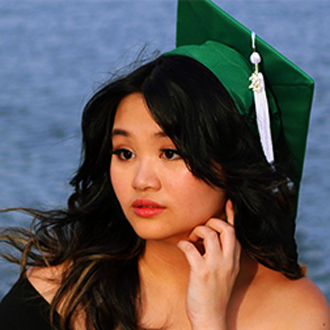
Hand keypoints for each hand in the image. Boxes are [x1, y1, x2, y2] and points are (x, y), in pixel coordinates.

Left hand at [177, 200, 240, 329]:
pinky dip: (184, 243)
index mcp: (234, 260)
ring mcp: (216, 267)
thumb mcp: (225, 273)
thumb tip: (209, 238)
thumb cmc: (214, 294)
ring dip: (197, 231)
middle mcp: (228, 261)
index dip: (232, 216)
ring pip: (210, 235)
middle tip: (202, 227)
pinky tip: (181, 246)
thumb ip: (222, 256)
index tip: (228, 203)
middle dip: (213, 221)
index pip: (236, 233)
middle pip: (227, 229)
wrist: (211, 318)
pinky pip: (191, 248)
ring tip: (191, 237)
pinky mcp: (201, 273)